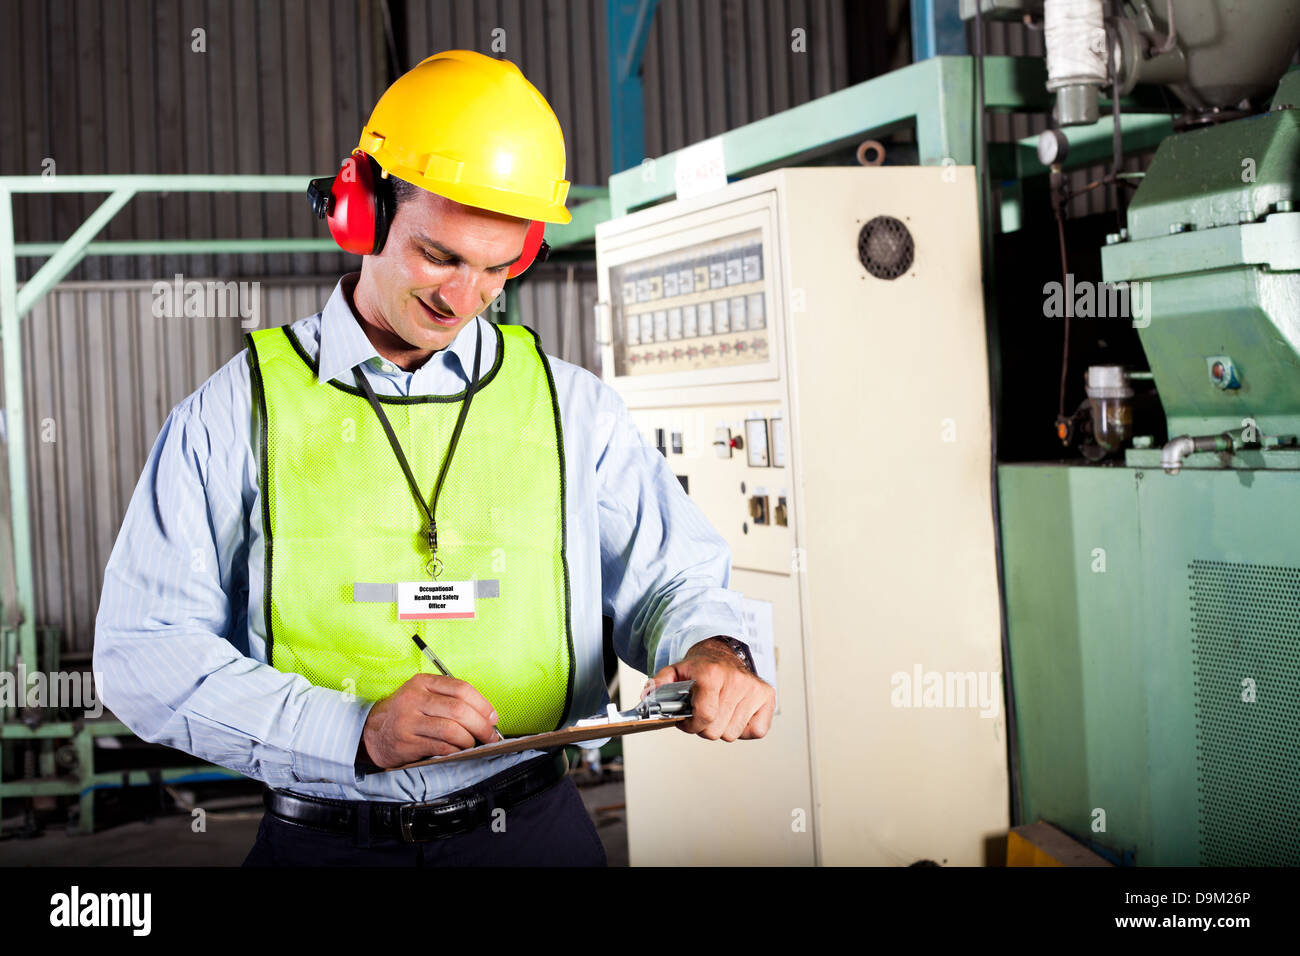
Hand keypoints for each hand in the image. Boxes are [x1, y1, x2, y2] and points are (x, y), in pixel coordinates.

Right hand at [358, 674, 500, 768]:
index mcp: (422, 682)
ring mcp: (408, 721)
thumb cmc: (407, 713)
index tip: (492, 717)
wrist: (373, 732)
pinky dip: (455, 750)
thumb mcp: (422, 695)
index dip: (482, 704)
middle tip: (490, 735)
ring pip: (451, 729)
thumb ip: (449, 698)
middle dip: (481, 725)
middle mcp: (414, 699)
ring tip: (472, 744)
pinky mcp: (406, 742)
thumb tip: (486, 715)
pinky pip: (440, 747)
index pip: (461, 688)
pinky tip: (458, 751)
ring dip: (469, 740)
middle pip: (459, 710)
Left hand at [648, 638, 774, 741]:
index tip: (689, 721)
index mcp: (712, 674)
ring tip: (719, 711)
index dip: (692, 725)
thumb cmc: (701, 667)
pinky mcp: (767, 696)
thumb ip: (658, 684)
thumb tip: (647, 697)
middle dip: (705, 727)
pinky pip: (756, 731)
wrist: (722, 653)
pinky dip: (744, 729)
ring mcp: (754, 689)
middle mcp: (736, 681)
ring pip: (733, 734)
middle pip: (717, 730)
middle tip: (703, 714)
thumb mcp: (675, 671)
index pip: (705, 716)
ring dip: (723, 727)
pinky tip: (736, 714)